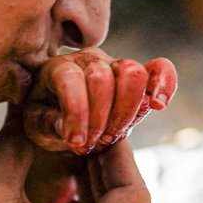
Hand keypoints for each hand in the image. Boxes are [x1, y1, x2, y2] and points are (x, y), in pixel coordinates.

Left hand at [22, 48, 176, 155]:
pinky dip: (164, 82)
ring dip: (125, 112)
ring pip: (132, 74)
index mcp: (57, 67)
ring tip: (113, 136)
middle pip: (103, 77)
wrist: (65, 116)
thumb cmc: (48, 120)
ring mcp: (115, 63)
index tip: (76, 144)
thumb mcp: (38, 127)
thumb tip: (74, 132)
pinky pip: (160, 69)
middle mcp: (87, 59)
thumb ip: (50, 125)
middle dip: (101, 117)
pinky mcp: (138, 75)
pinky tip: (159, 104)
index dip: (76, 114)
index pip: (70, 80)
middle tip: (95, 143)